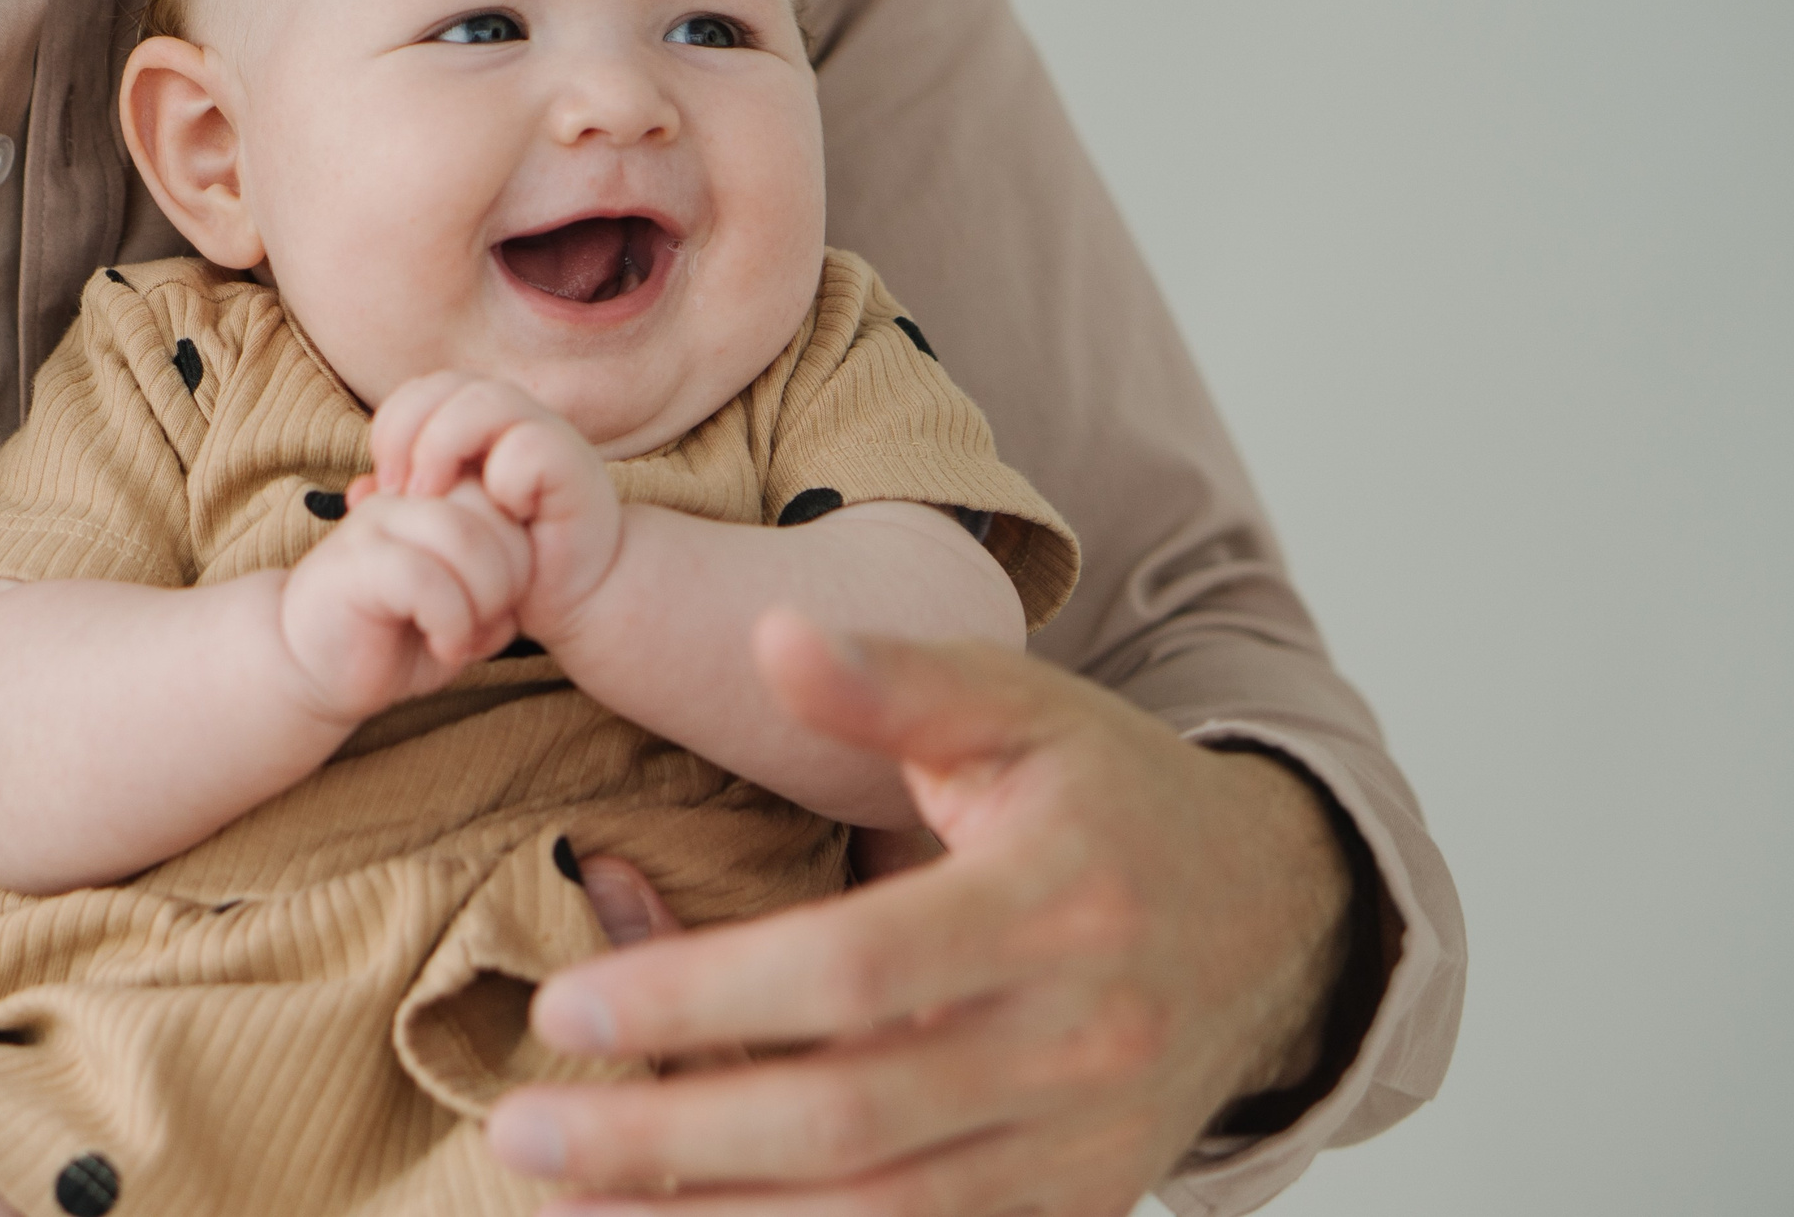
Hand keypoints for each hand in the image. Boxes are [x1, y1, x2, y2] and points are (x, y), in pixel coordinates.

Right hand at [276, 481, 530, 724]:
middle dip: (510, 579)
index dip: (524, 557)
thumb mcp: (467, 614)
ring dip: (484, 600)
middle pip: (493, 510)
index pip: (506, 495)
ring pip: (464, 537)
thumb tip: (530, 588)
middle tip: (488, 625)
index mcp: (435, 498)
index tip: (500, 607)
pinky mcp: (355, 564)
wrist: (311, 669)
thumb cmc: (394, 639)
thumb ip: (502, 590)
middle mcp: (405, 498)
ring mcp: (376, 525)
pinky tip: (444, 646)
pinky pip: (427, 576)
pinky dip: (452, 621)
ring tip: (465, 636)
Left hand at [353, 373, 621, 641]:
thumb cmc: (506, 558)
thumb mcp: (442, 531)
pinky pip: (530, 446)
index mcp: (475, 421)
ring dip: (444, 446)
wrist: (574, 594)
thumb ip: (402, 508)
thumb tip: (359, 492)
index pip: (419, 390)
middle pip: (445, 384)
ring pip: (486, 400)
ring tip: (432, 497)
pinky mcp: (576, 467)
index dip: (391, 426)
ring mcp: (547, 435)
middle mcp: (512, 416)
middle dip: (407, 432)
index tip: (385, 484)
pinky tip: (501, 512)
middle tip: (400, 490)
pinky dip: (506, 476)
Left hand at [485, 610, 1355, 1215]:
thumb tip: (771, 636)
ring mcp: (1079, 1147)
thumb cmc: (1111, 795)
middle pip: (848, 1120)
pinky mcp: (1073, 1209)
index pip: (852, 968)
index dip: (702, 993)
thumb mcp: (1020, 707)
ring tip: (568, 1202)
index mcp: (1053, 899)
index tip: (563, 1009)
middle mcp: (1074, 1042)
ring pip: (878, 1215)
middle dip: (671, 1138)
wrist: (1272, 922)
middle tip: (521, 1133)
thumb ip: (894, 679)